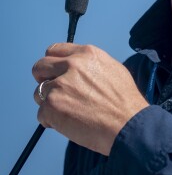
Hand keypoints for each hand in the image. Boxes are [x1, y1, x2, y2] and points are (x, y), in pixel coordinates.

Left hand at [32, 43, 147, 155]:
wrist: (129, 124)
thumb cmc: (125, 101)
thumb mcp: (112, 68)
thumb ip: (89, 64)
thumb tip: (74, 68)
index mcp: (86, 54)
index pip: (54, 50)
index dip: (52, 63)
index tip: (54, 73)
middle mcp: (71, 65)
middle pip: (39, 67)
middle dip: (44, 80)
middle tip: (55, 92)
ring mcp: (59, 85)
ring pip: (38, 93)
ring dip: (49, 102)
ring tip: (70, 112)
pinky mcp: (52, 106)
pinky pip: (41, 114)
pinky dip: (52, 121)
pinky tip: (70, 124)